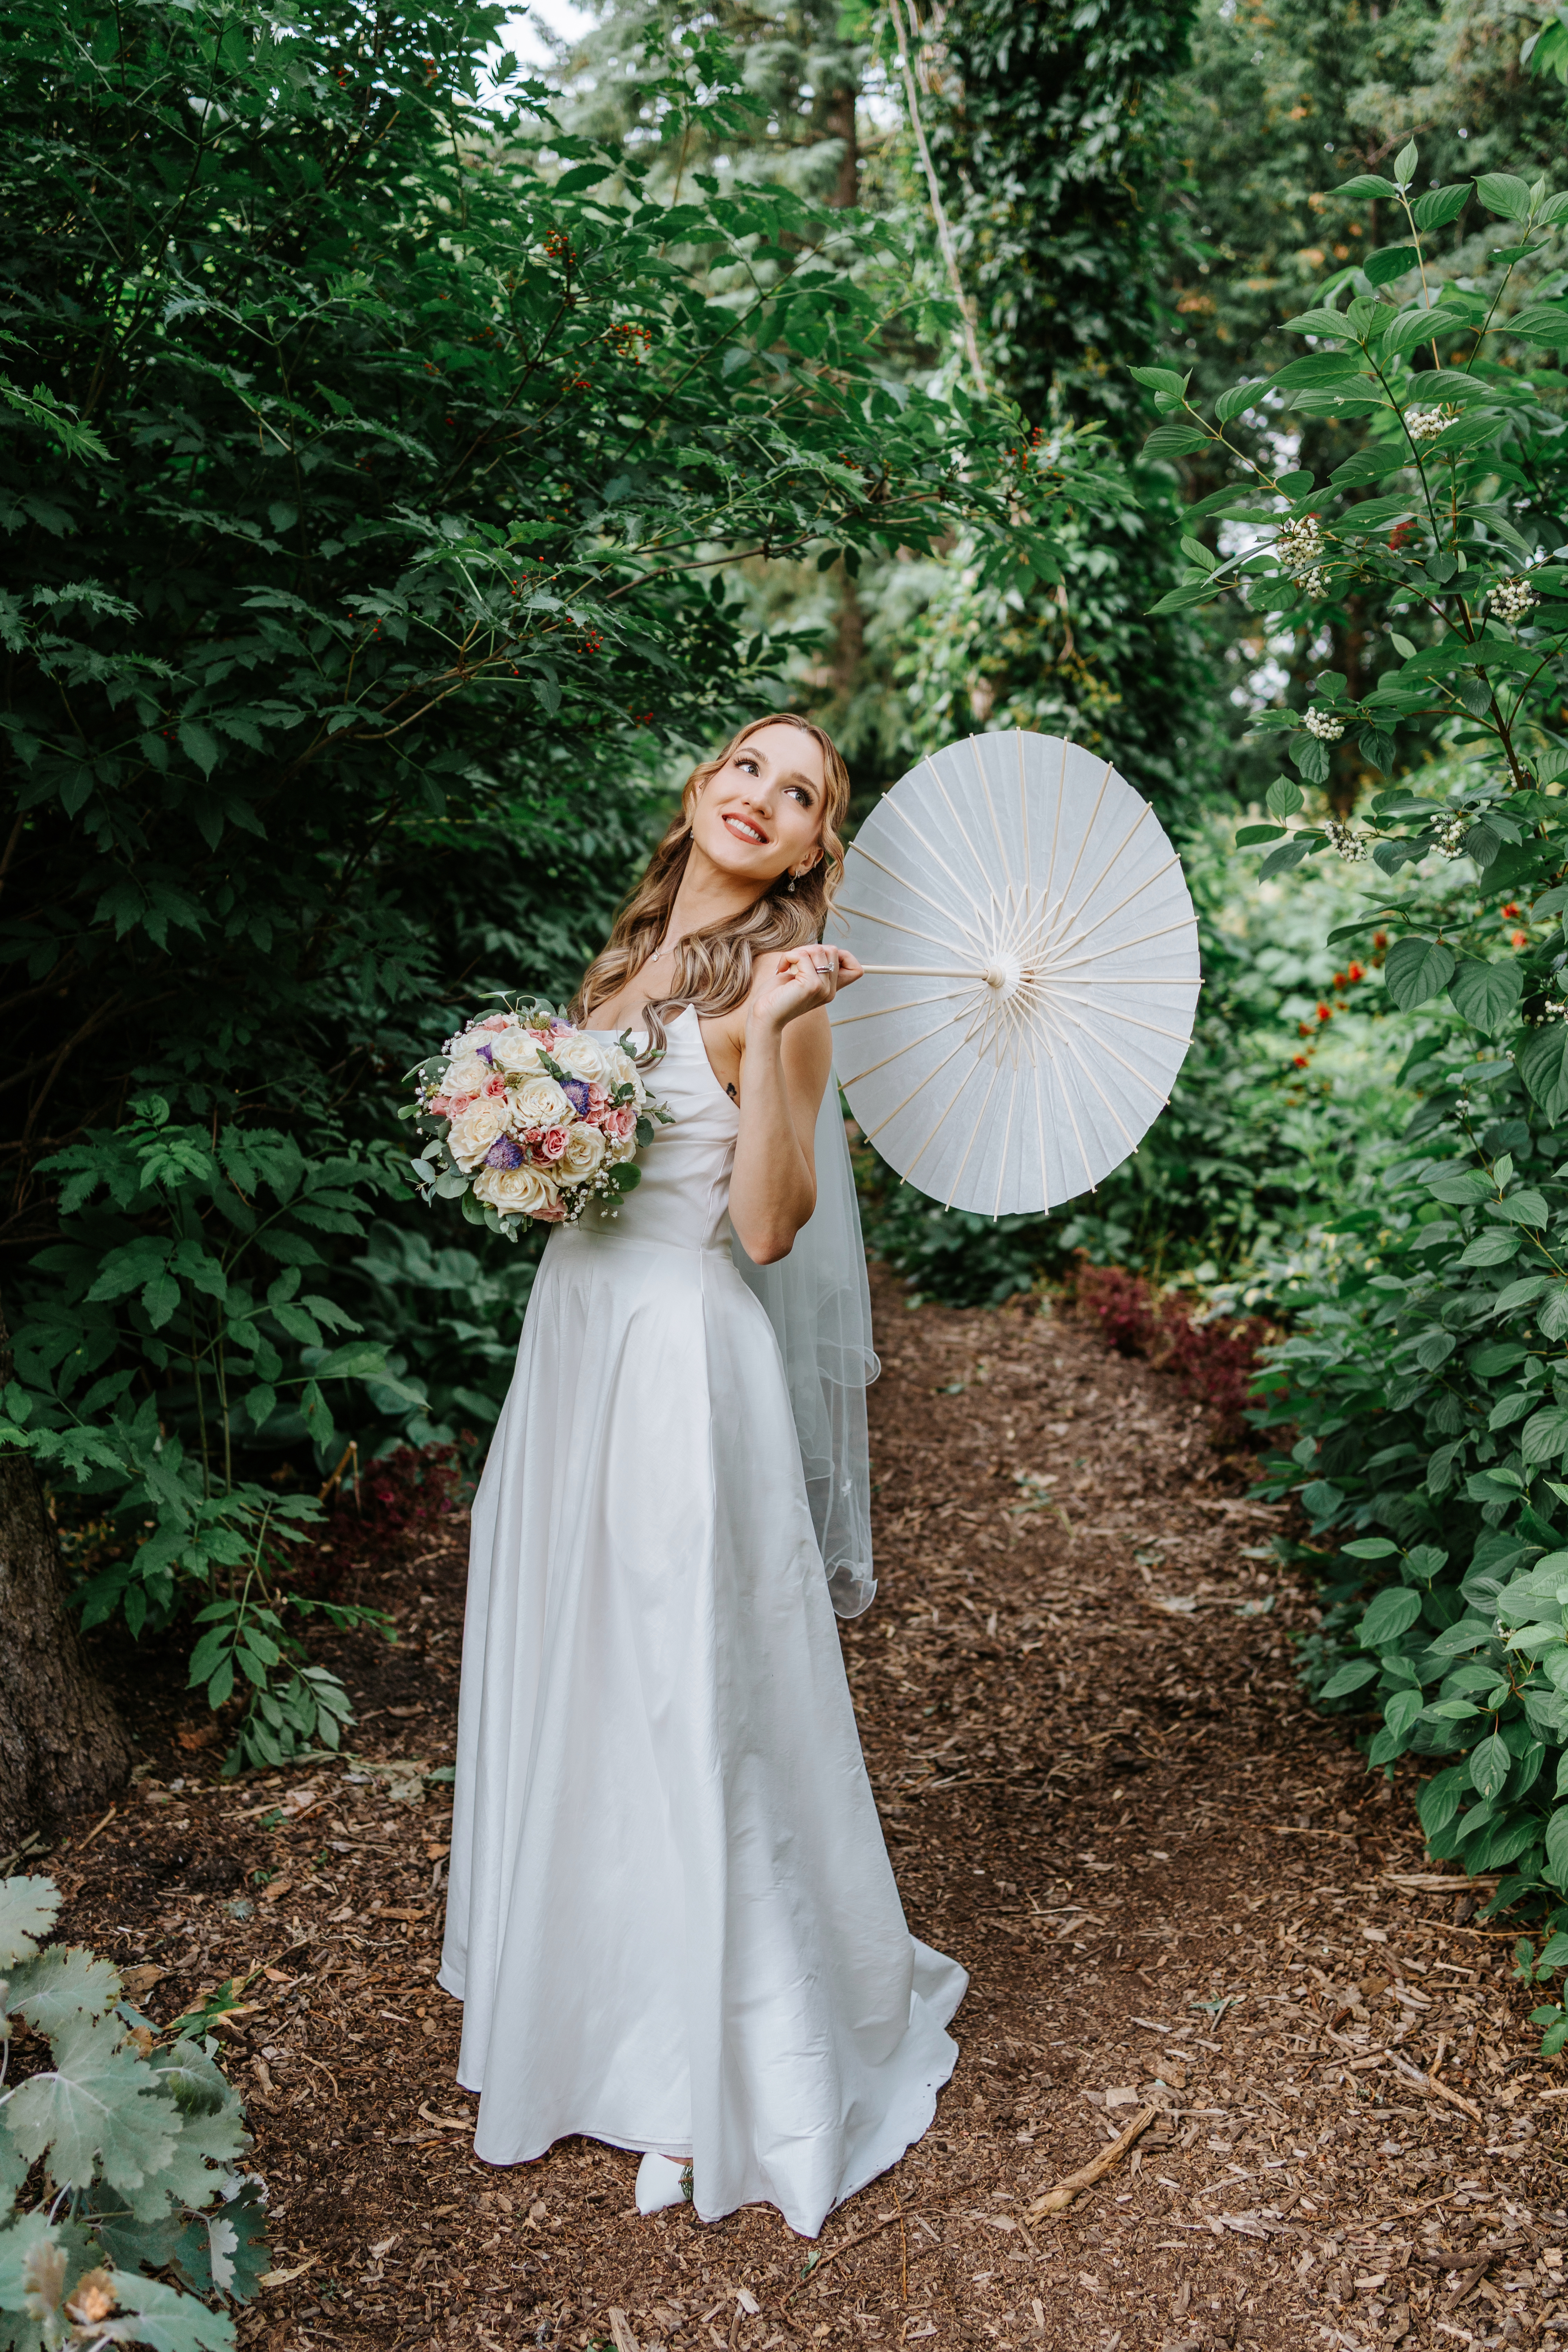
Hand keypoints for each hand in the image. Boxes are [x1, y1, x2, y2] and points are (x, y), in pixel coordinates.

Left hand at [748, 945, 863, 1035]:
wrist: (764, 1016)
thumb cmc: (777, 995)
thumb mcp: (801, 977)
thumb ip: (815, 966)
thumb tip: (825, 949)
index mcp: (830, 990)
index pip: (856, 969)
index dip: (842, 956)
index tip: (816, 960)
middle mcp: (830, 990)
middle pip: (832, 950)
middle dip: (809, 949)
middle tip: (794, 962)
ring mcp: (823, 988)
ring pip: (818, 950)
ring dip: (798, 952)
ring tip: (787, 966)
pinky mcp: (811, 985)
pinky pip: (803, 956)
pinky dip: (789, 957)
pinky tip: (781, 969)